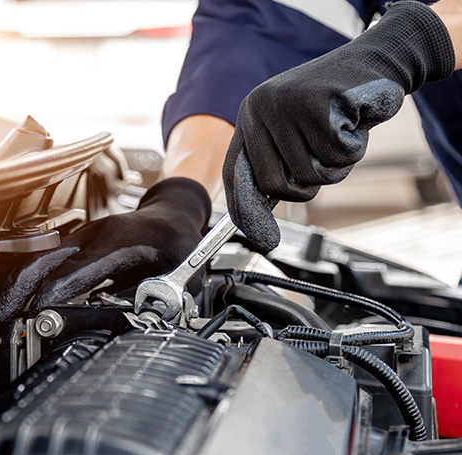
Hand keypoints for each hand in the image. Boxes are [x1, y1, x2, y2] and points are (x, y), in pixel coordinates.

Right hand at [0, 177, 210, 325]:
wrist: (173, 216)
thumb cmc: (178, 244)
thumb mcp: (180, 277)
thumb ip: (156, 302)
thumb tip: (130, 324)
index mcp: (119, 243)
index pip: (74, 271)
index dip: (51, 297)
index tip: (37, 320)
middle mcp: (93, 236)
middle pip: (41, 260)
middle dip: (17, 292)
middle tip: (1, 322)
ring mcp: (82, 237)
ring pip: (37, 259)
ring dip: (17, 287)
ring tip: (3, 316)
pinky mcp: (78, 244)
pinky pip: (46, 260)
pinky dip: (29, 281)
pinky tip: (23, 302)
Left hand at [223, 0, 454, 253]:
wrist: (375, 61)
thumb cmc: (334, 107)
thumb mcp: (296, 132)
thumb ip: (276, 163)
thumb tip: (257, 209)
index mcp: (250, 117)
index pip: (236, 173)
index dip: (244, 208)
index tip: (260, 237)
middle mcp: (259, 109)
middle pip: (274, 185)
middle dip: (306, 187)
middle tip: (325, 161)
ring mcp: (284, 104)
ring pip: (309, 174)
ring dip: (335, 165)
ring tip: (341, 133)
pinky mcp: (315, 101)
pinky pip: (335, 155)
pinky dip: (353, 148)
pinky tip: (353, 122)